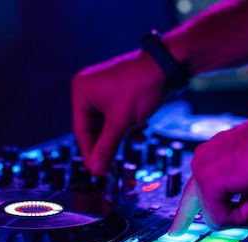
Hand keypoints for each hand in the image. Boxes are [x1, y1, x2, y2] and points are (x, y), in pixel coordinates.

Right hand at [71, 50, 169, 175]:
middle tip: (116, 162)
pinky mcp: (115, 89)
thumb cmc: (141, 88)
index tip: (96, 171)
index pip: (81, 131)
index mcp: (81, 92)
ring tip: (138, 135)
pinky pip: (115, 114)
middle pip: (94, 127)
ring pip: (107, 123)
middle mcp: (87, 88)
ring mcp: (101, 88)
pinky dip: (126, 123)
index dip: (90, 153)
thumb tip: (96, 170)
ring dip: (122, 133)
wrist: (166, 65)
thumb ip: (106, 147)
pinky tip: (141, 127)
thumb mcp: (121, 123)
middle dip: (111, 141)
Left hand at [169, 103, 247, 234]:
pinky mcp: (206, 181)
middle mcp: (205, 156)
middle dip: (208, 216)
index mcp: (218, 152)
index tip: (175, 229)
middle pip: (197, 204)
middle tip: (180, 232)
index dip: (187, 210)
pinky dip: (247, 213)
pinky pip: (222, 220)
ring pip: (217, 217)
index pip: (196, 186)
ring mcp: (202, 167)